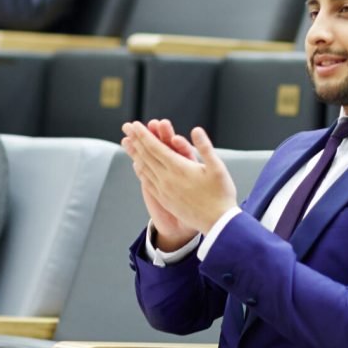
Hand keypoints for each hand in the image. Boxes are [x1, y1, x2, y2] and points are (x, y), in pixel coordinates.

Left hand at [121, 121, 237, 245]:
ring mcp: (164, 190)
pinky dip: (140, 171)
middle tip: (127, 128)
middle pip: (146, 155)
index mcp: (179, 168)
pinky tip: (138, 166)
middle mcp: (167, 178)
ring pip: (144, 168)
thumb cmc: (220, 194)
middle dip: (136, 140)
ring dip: (135, 153)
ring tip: (128, 143)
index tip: (135, 125)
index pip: (155, 147)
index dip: (144, 135)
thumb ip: (204, 147)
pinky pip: (147, 182)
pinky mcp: (164, 200)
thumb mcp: (217, 167)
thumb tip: (195, 130)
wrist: (217, 223)